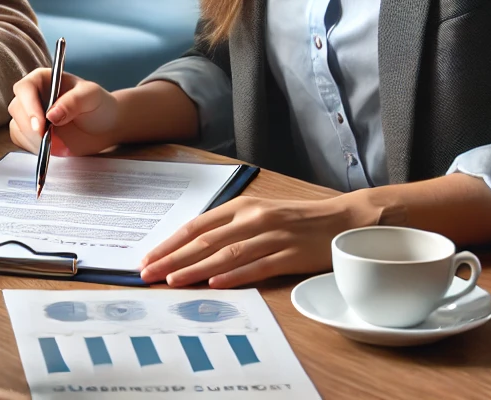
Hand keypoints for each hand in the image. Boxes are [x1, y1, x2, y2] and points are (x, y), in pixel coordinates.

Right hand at [8, 68, 119, 156]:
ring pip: (16, 126)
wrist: (104, 126)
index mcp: (43, 79)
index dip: (29, 106)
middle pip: (16, 108)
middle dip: (30, 127)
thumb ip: (73, 102)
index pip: (25, 88)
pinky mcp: (31, 133)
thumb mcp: (91, 97)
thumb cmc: (98, 104)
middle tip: (48, 139)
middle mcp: (33, 95)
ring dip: (33, 140)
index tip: (40, 125)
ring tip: (58, 144)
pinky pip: (21, 141)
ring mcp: (30, 115)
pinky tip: (53, 148)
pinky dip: (33, 148)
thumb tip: (51, 115)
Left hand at [138, 192, 380, 287]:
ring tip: (173, 281)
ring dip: (196, 268)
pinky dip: (235, 275)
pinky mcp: (290, 255)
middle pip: (204, 240)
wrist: (342, 219)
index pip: (196, 225)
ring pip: (225, 254)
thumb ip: (230, 227)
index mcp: (241, 206)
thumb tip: (194, 246)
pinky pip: (258, 266)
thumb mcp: (258, 214)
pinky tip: (216, 283)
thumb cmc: (296, 219)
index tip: (148, 257)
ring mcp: (271, 236)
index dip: (170, 242)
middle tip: (148, 273)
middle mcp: (252, 218)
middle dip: (173, 258)